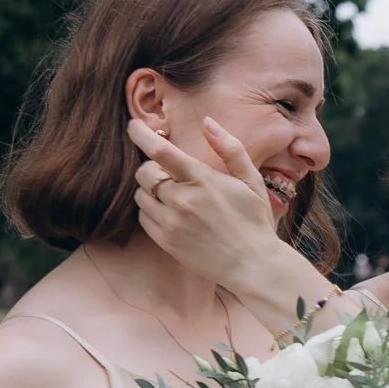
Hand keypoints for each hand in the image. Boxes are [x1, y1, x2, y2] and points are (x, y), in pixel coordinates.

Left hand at [128, 117, 289, 287]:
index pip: (159, 151)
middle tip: (170, 174)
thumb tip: (207, 122)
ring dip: (150, 190)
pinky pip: (143, 217)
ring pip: (140, 194)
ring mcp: (171, 222)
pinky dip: (151, 210)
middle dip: (152, 168)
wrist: (253, 265)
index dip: (140, 134)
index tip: (133, 125)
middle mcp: (182, 200)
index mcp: (202, 181)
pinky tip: (172, 214)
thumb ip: (230, 148)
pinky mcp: (165, 241)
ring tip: (174, 196)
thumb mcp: (251, 181)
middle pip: (144, 172)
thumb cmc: (255, 221)